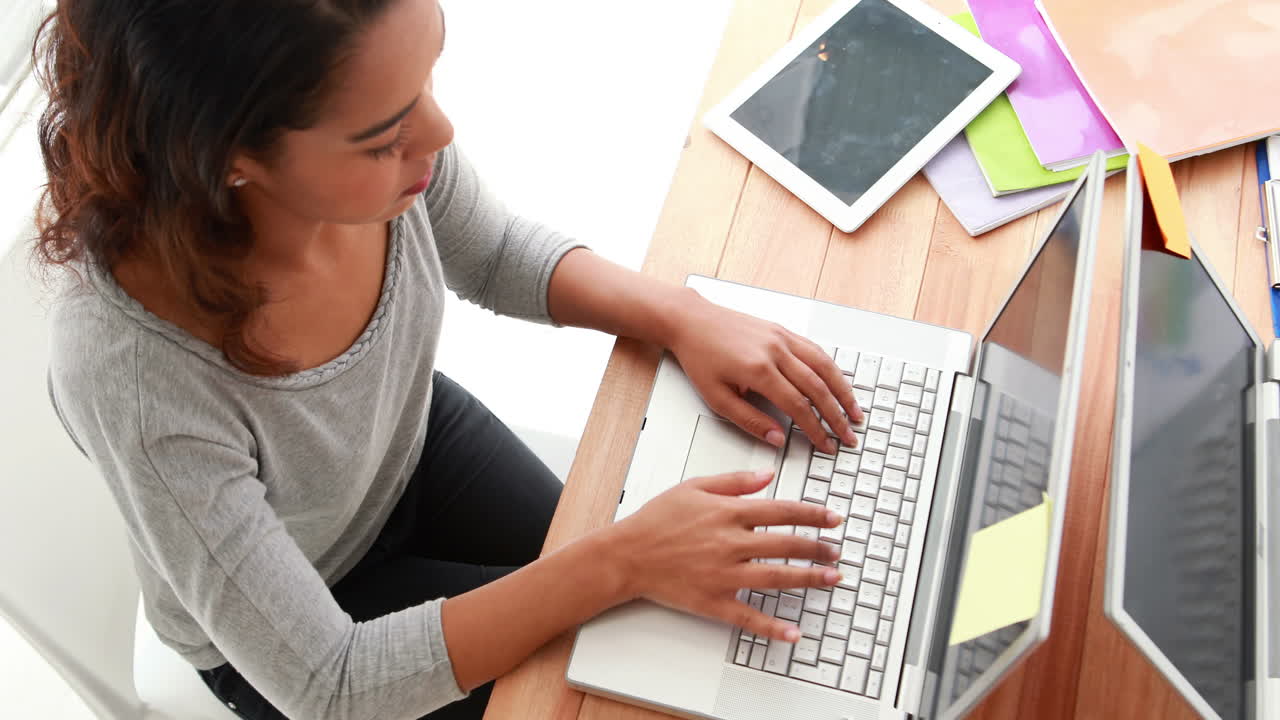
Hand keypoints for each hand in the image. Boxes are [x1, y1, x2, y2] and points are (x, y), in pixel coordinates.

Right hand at [606, 470, 843, 641]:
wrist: (625, 555)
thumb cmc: (655, 521)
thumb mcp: (694, 487)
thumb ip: (734, 481)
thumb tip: (768, 474)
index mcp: (727, 513)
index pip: (782, 511)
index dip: (813, 514)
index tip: (833, 518)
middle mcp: (730, 544)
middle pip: (786, 544)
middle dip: (818, 547)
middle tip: (837, 551)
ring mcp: (723, 575)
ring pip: (776, 578)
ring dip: (809, 579)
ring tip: (832, 579)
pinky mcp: (712, 602)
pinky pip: (748, 618)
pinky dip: (772, 628)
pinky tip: (793, 633)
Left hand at [667, 292, 862, 453]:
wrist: (692, 321)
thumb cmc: (700, 358)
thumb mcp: (716, 398)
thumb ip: (749, 420)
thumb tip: (777, 439)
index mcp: (758, 371)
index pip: (798, 407)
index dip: (816, 429)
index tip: (826, 445)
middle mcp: (775, 352)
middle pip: (817, 388)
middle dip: (836, 416)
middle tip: (848, 436)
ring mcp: (781, 338)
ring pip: (823, 366)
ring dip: (843, 391)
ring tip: (855, 412)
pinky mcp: (782, 331)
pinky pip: (815, 350)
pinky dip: (832, 368)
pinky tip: (839, 382)